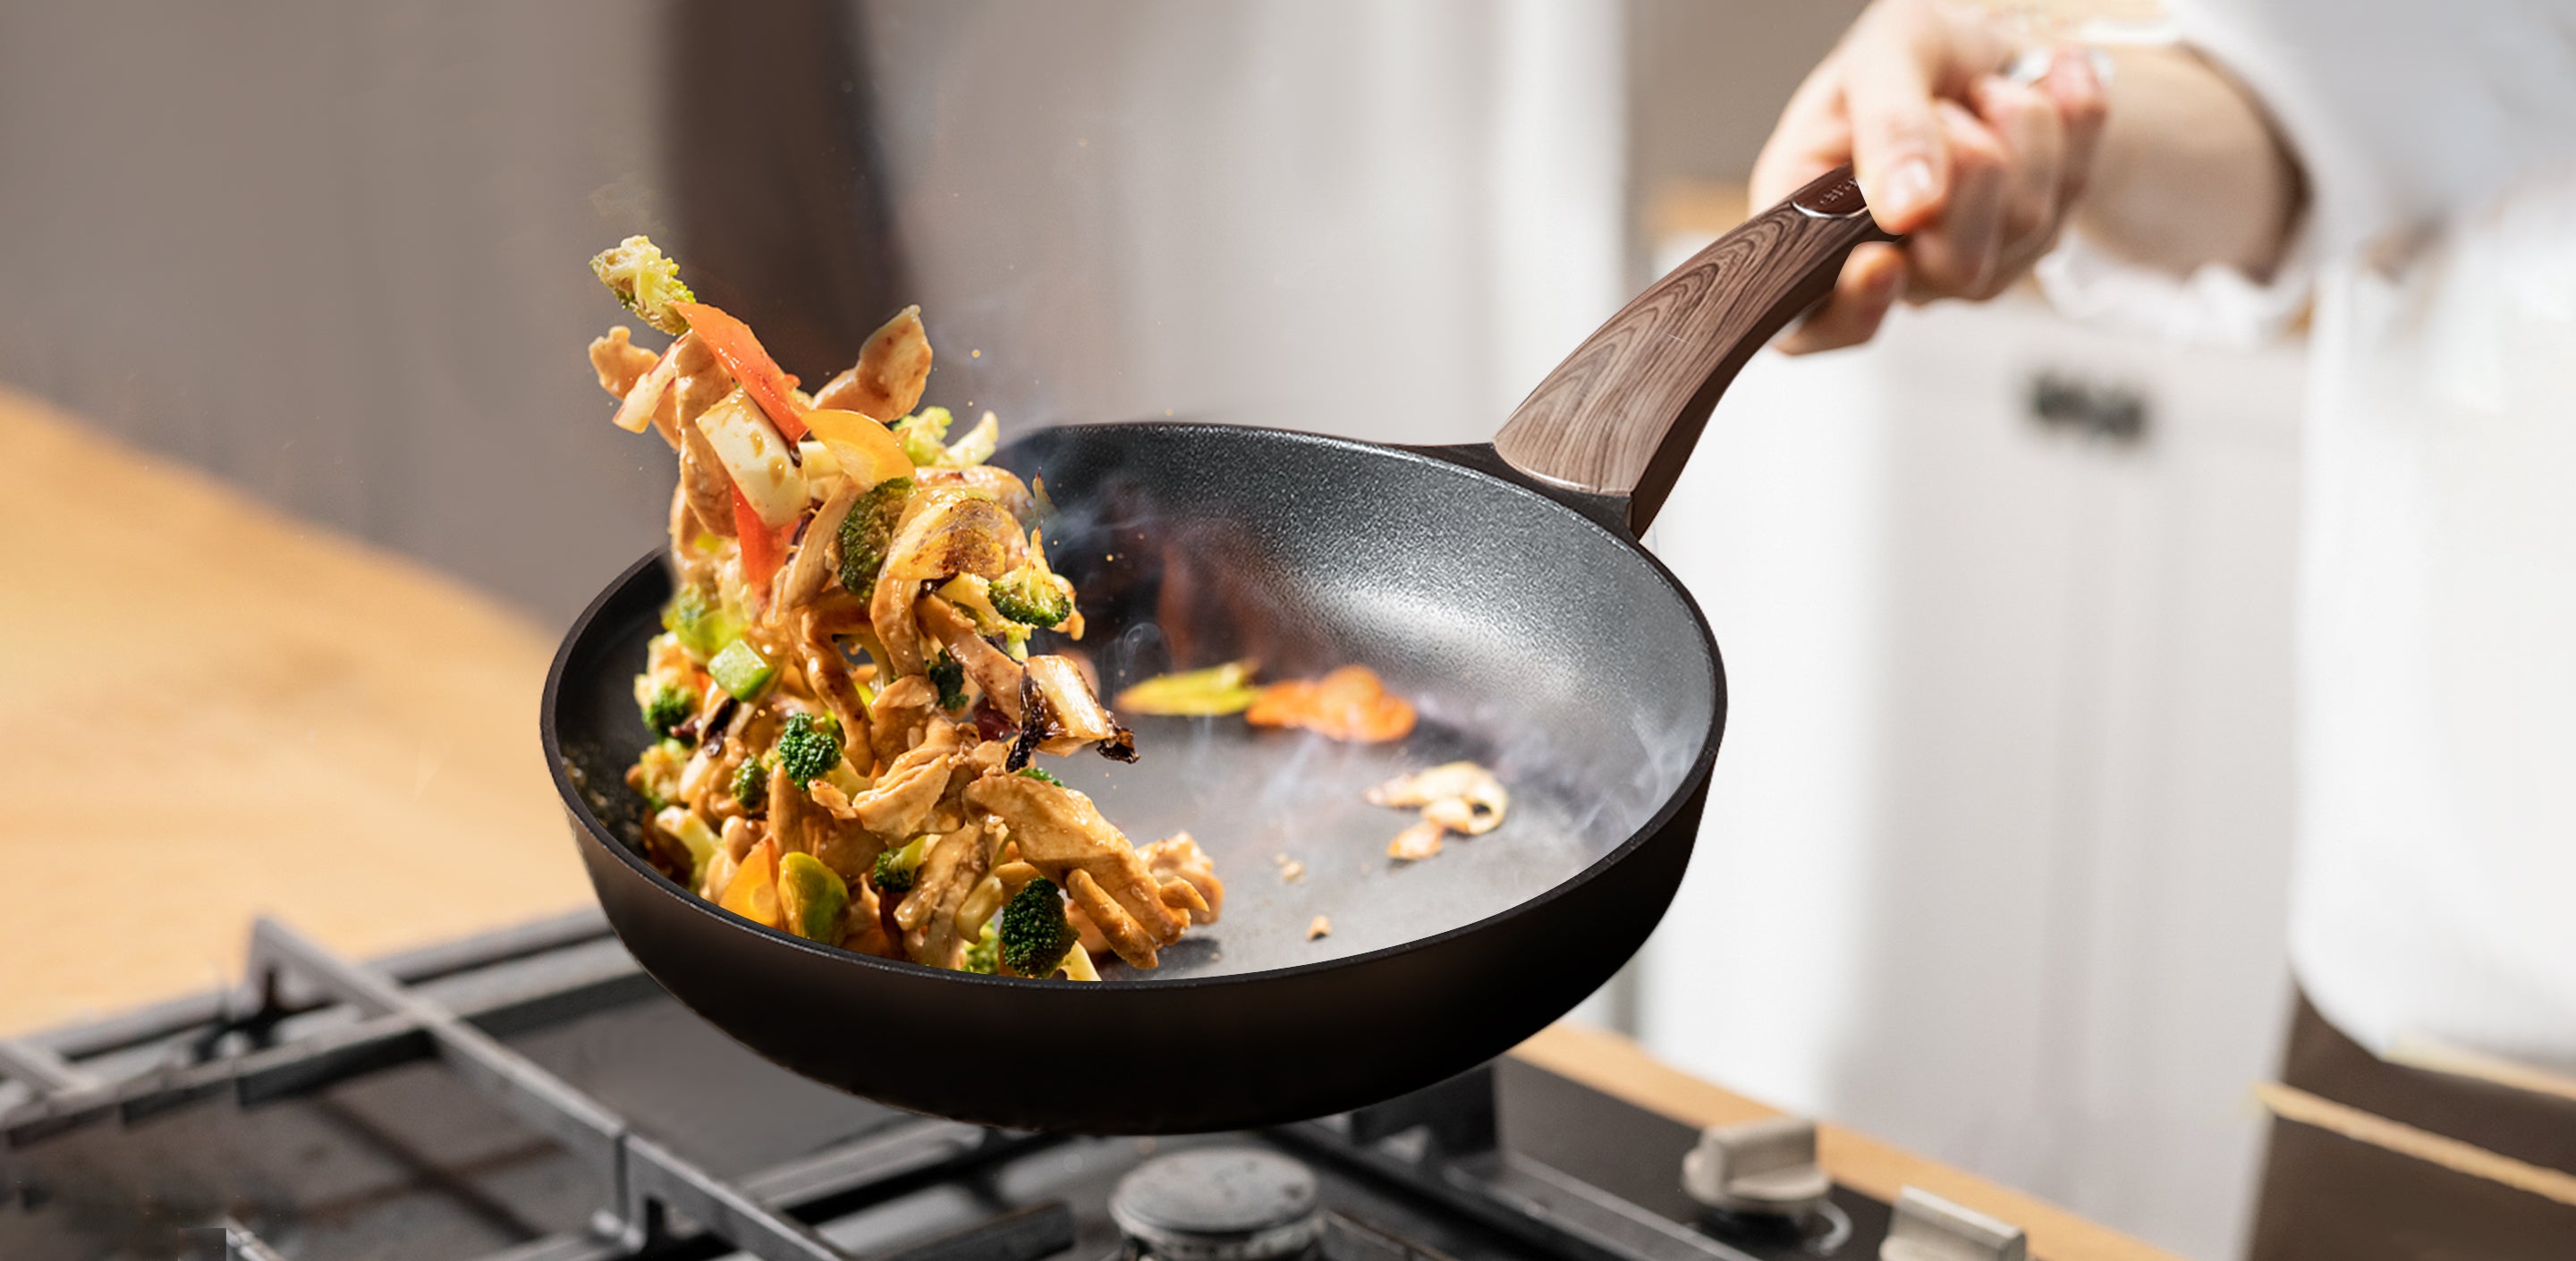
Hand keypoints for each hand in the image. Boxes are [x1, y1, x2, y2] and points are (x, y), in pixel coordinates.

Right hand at [1750, 0, 2106, 352]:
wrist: (1983, 42)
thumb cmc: (1911, 55)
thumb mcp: (1883, 53)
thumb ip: (1886, 127)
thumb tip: (1906, 209)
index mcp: (1810, 223)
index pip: (1811, 322)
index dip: (1849, 308)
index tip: (1881, 261)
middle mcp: (1885, 261)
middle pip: (1953, 265)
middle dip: (1970, 159)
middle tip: (1947, 107)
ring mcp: (1963, 264)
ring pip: (2026, 221)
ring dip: (2021, 126)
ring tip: (1987, 91)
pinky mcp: (2031, 244)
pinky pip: (2076, 188)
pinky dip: (2071, 119)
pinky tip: (2041, 87)